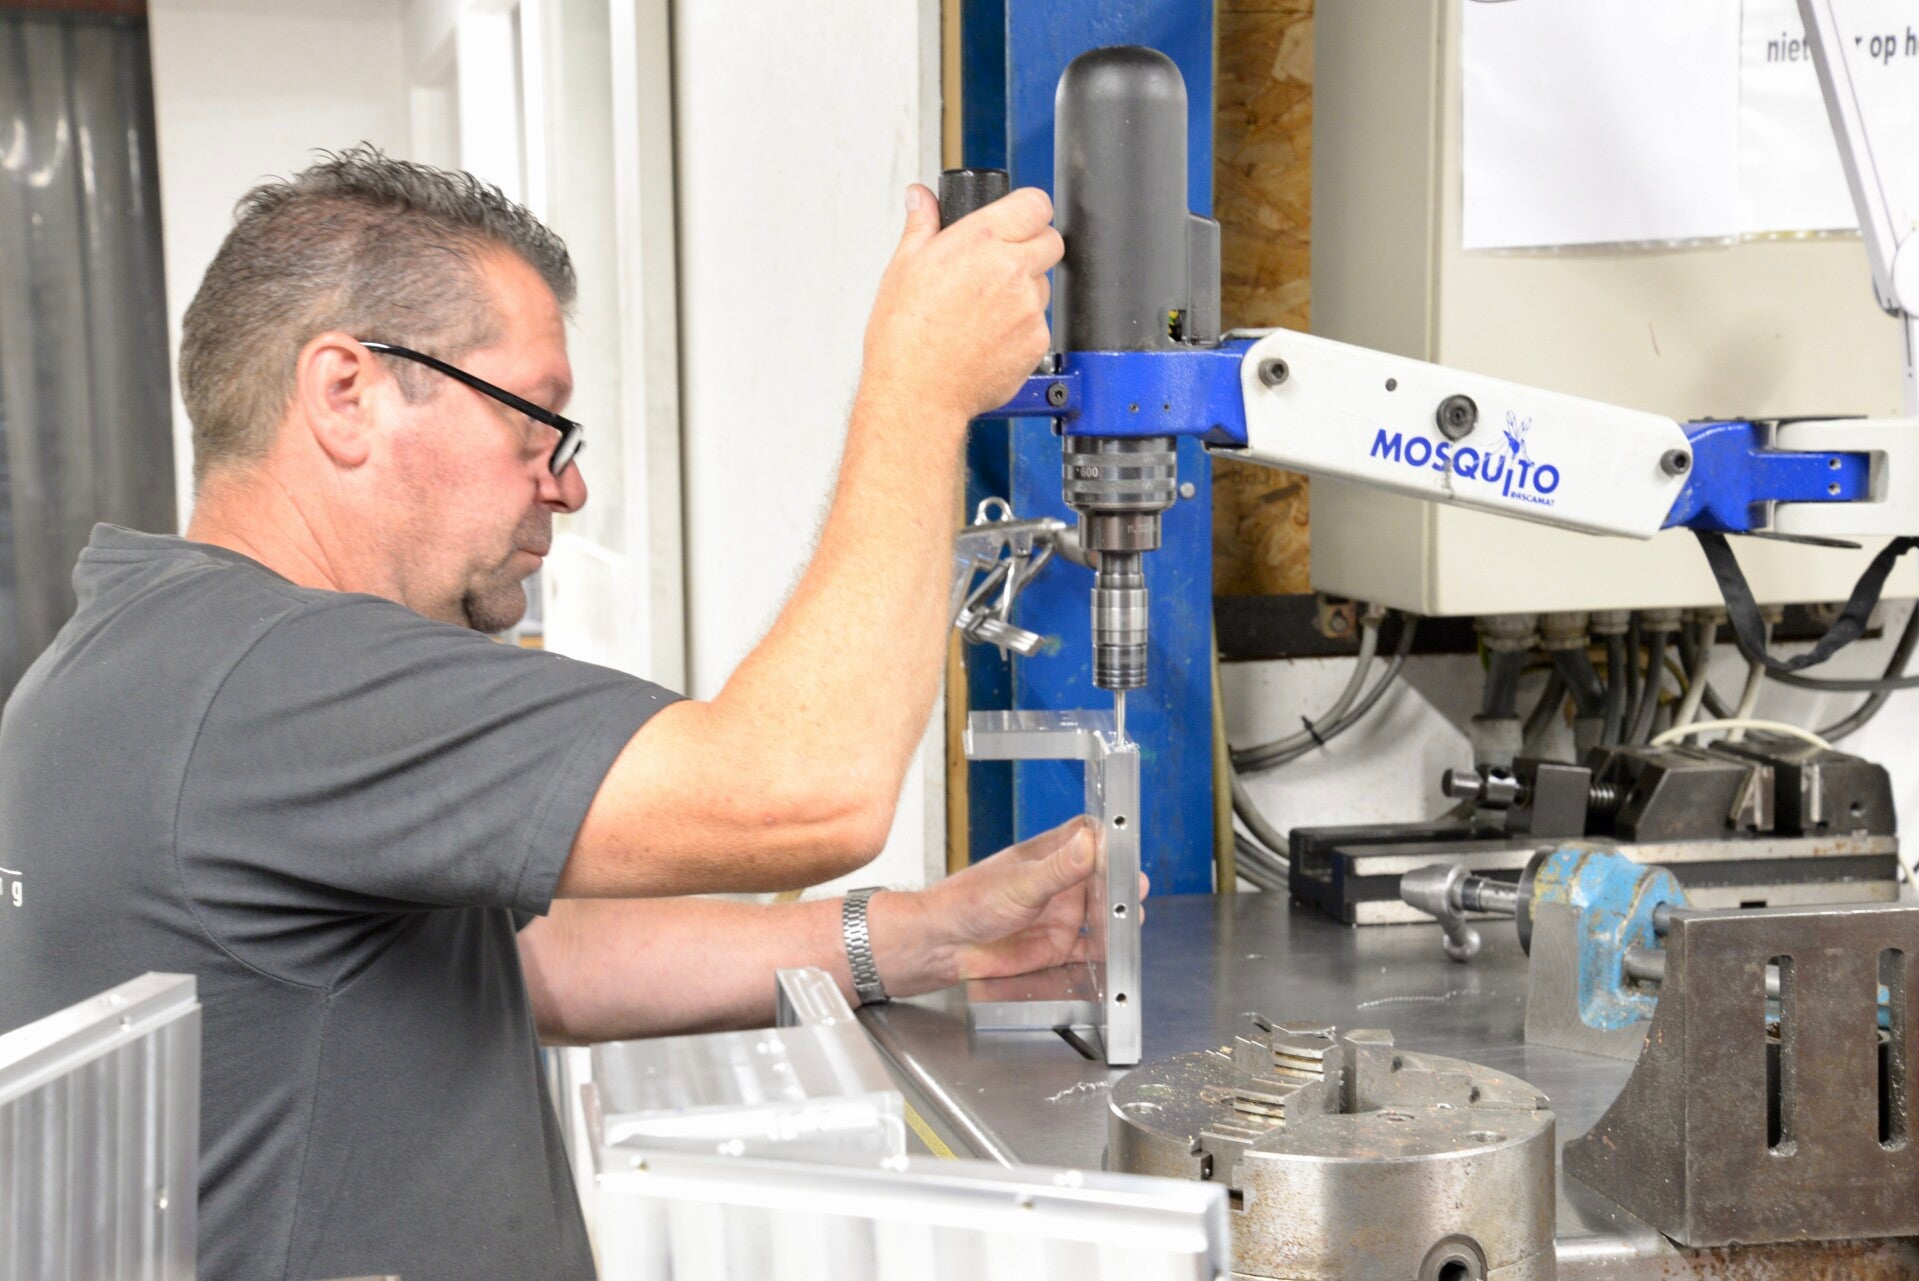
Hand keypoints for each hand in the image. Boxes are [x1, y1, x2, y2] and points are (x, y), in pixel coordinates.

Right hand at [858, 182, 1062, 424]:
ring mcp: (1028, 308)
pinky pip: (1039, 324)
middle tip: (1002, 265)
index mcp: (980, 242)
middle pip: (1051, 241)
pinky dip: (1022, 328)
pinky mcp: (1036, 341)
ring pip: (1044, 285)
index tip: (1019, 219)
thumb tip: (922, 199)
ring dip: (1025, 290)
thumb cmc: (905, 337)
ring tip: (986, 310)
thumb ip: (922, 225)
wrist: (918, 392)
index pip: (1035, 204)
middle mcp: (1011, 270)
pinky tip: (989, 337)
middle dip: (1032, 247)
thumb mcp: (903, 267)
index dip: (1028, 210)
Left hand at [874, 818, 1148, 993]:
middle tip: (1137, 888)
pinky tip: (1118, 954)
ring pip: (1101, 914)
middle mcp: (1058, 884)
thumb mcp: (1021, 882)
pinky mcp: (1056, 948)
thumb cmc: (970, 901)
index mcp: (1048, 855)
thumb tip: (1092, 842)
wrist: (943, 946)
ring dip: (1118, 917)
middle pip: (1102, 877)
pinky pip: (1090, 950)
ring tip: (1130, 920)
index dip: (1110, 839)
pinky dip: (1106, 953)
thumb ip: (1060, 867)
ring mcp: (1059, 915)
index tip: (1129, 846)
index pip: (1087, 836)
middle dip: (1122, 882)